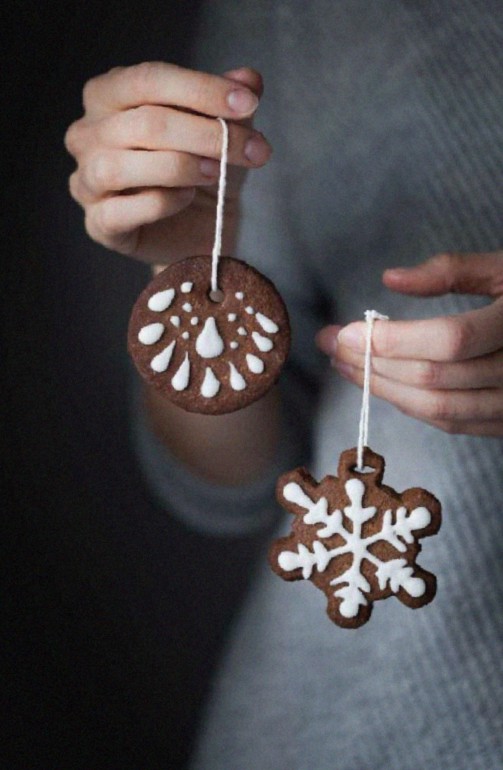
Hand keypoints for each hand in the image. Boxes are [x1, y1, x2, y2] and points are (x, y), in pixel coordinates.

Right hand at [64, 62, 270, 262]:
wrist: (201, 229)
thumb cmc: (202, 170)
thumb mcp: (224, 129)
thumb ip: (230, 101)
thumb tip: (249, 78)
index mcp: (108, 95)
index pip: (149, 80)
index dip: (201, 89)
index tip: (248, 103)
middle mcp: (87, 134)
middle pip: (145, 124)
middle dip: (207, 135)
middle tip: (254, 149)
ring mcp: (87, 180)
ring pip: (123, 166)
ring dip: (181, 167)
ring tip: (216, 171)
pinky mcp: (98, 224)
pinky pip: (122, 210)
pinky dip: (160, 203)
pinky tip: (186, 198)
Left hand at [316, 252, 502, 435]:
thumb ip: (452, 270)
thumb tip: (389, 279)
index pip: (449, 341)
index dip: (393, 339)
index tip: (345, 330)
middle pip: (434, 380)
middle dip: (373, 364)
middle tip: (332, 345)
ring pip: (440, 409)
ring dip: (384, 390)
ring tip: (346, 366)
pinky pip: (454, 422)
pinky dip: (412, 406)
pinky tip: (383, 384)